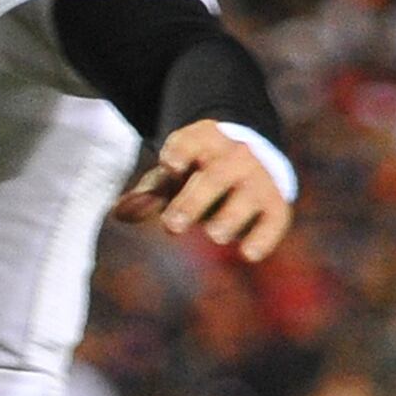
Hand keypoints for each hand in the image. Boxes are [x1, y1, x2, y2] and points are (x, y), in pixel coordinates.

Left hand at [116, 119, 294, 261]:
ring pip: (248, 195)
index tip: (169, 165)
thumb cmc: (196, 172)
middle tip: (172, 226)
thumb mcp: (171, 175)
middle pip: (217, 175)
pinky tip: (248, 254)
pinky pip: (275, 219)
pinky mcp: (275, 204)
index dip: (181, 151)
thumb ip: (148, 192)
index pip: (191, 141)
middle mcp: (235, 156)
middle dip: (194, 200)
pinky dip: (264, 237)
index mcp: (204, 141)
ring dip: (231, 216)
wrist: (248, 163)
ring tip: (214, 236)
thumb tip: (120, 212)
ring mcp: (258, 179)